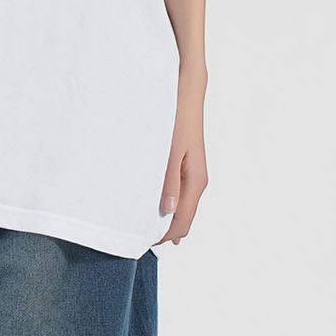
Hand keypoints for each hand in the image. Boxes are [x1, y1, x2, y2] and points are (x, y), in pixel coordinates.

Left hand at [154, 100, 207, 247]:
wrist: (185, 94)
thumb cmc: (177, 119)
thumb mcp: (170, 152)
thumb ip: (168, 182)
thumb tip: (167, 212)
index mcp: (195, 181)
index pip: (182, 221)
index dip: (164, 235)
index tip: (142, 241)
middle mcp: (197, 181)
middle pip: (183, 218)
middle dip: (164, 230)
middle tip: (138, 236)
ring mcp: (192, 174)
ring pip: (180, 206)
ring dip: (164, 217)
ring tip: (140, 223)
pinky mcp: (185, 166)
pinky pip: (178, 193)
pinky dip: (166, 204)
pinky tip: (150, 203)